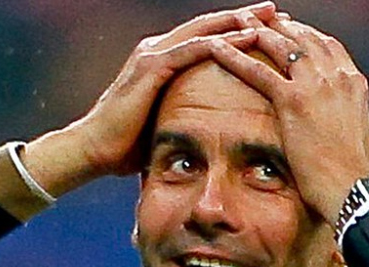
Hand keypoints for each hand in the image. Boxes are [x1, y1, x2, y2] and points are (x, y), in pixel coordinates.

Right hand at [60, 2, 280, 179]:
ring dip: (238, 21)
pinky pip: (192, 49)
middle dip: (243, 16)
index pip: (204, 38)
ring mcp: (152, 55)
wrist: (93, 151)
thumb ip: (183, 113)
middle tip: (275, 10)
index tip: (267, 28)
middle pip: (208, 27)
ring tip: (269, 16)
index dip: (235, 30)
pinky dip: (221, 41)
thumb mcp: (163, 122)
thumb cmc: (126, 145)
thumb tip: (208, 129)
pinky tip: (246, 36)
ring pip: (204, 31)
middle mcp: (156, 49)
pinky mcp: (151, 68)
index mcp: (161, 60)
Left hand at [208, 19, 368, 224]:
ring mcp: (315, 86)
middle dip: (279, 25)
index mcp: (354, 84)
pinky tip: (215, 47)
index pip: (327, 47)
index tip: (290, 30)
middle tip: (257, 17)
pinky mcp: (293, 101)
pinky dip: (234, 56)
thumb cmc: (365, 177)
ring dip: (255, 29)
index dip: (307, 35)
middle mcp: (336, 77)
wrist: (356, 191)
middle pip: (303, 38)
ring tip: (236, 20)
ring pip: (280, 46)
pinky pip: (257, 71)